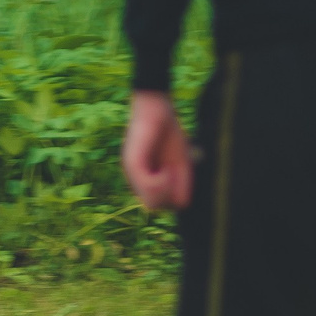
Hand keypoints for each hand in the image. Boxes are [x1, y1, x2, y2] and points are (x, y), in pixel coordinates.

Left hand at [123, 90, 194, 212]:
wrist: (156, 108)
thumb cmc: (168, 132)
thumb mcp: (180, 161)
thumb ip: (182, 183)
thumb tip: (183, 204)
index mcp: (146, 179)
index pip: (161, 204)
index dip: (175, 196)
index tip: (179, 177)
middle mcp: (135, 178)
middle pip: (156, 207)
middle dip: (170, 196)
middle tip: (175, 174)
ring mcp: (132, 172)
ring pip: (151, 204)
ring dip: (166, 190)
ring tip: (170, 170)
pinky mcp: (132, 163)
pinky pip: (149, 188)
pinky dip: (162, 182)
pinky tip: (166, 168)